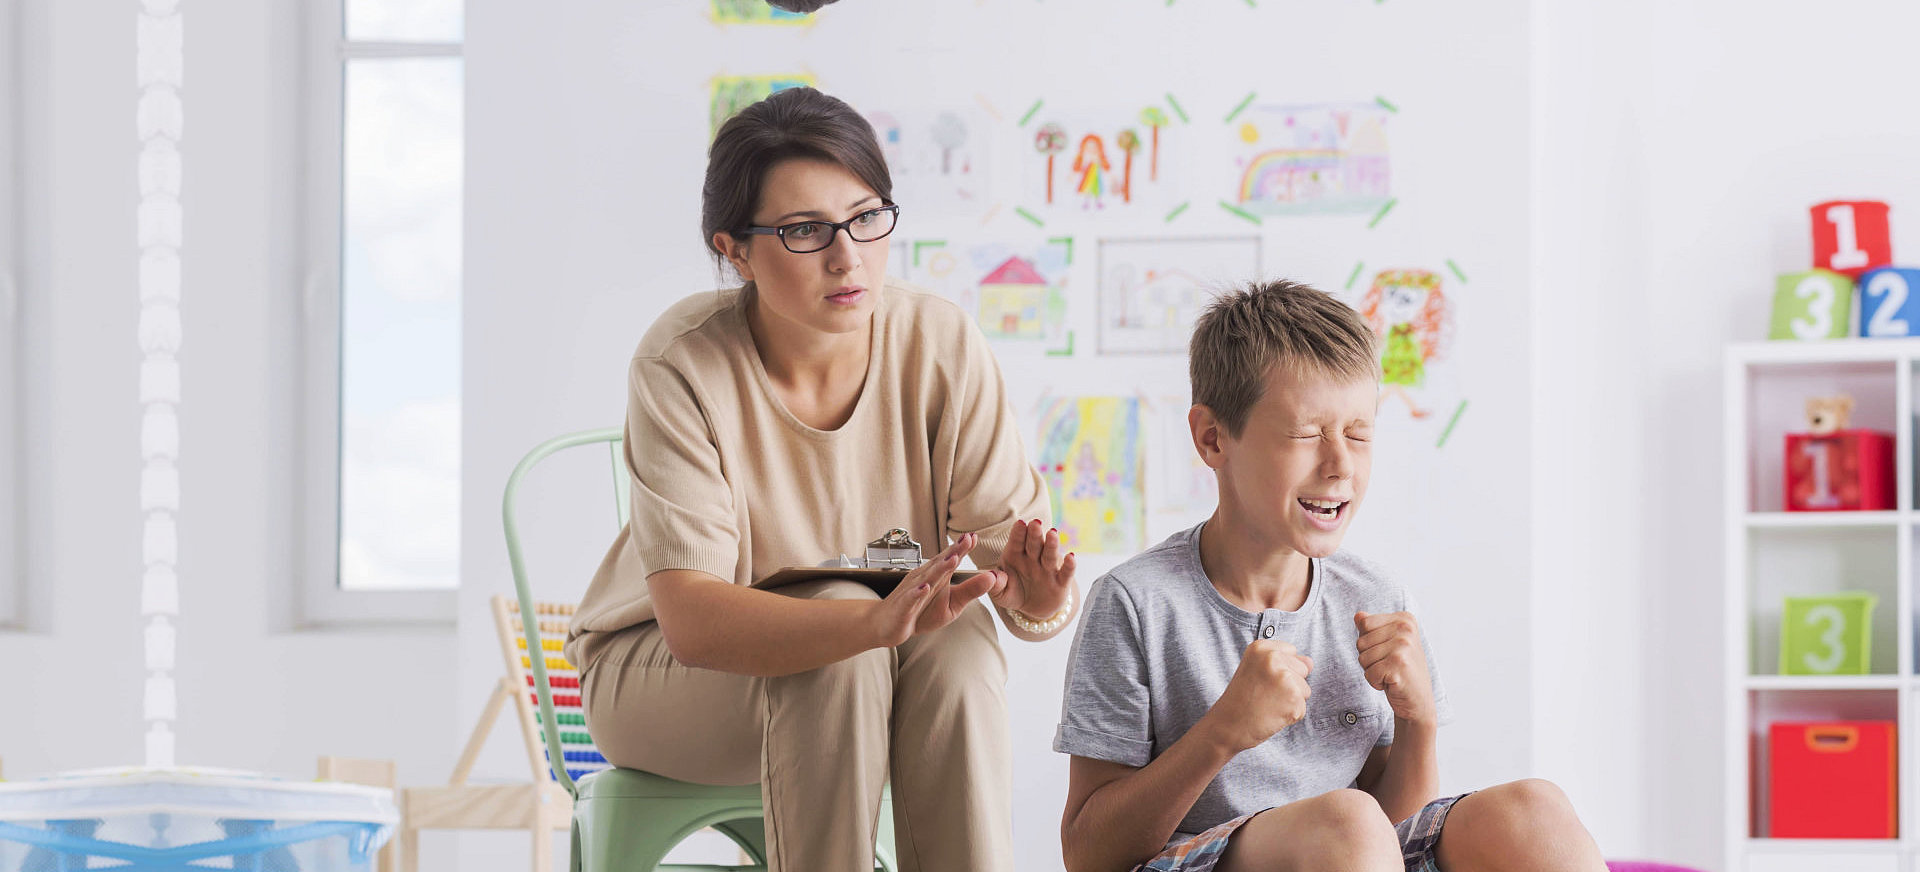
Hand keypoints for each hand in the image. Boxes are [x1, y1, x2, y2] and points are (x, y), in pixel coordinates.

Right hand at [869, 533, 999, 647]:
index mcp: (935, 576)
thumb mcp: (952, 604)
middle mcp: (923, 579)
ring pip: (926, 579)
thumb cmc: (919, 612)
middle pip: (940, 564)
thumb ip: (970, 590)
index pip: (949, 559)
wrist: (886, 625)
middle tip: (967, 539)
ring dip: (939, 569)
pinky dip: (917, 593)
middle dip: (953, 551)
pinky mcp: (903, 608)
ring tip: (953, 559)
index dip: (961, 548)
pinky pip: (910, 600)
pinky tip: (924, 588)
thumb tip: (993, 576)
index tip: (974, 536)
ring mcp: (912, 592)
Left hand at [988, 519, 1077, 618]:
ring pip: (1049, 555)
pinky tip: (1070, 557)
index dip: (1019, 533)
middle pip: (1034, 544)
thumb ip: (996, 585)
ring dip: (1052, 544)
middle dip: (1035, 534)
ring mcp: (1048, 569)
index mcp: (1016, 556)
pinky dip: (1069, 565)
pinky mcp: (1061, 582)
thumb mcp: (1001, 593)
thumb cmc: (1013, 593)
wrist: (1032, 608)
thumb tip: (994, 577)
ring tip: (1053, 533)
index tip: (1020, 523)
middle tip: (1035, 523)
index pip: (1017, 542)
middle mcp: (1033, 559)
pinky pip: (1066, 573)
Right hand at [1198, 638, 1312, 754]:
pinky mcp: (1294, 698)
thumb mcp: (1257, 671)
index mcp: (1261, 647)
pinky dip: (1290, 716)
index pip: (1292, 652)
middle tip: (1263, 694)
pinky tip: (1271, 715)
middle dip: (1289, 685)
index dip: (1279, 670)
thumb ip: (1285, 662)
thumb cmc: (1240, 700)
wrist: (1226, 727)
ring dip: (1290, 701)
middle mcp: (1273, 658)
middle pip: (1302, 670)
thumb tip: (1310, 662)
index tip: (1260, 680)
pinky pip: (1302, 708)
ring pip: (1305, 690)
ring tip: (1266, 704)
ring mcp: (1284, 678)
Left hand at [1354, 611, 1435, 724]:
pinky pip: (1369, 673)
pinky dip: (1376, 682)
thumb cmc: (1402, 670)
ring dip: (1372, 671)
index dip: (1368, 642)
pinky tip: (1392, 682)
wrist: (1419, 699)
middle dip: (1369, 658)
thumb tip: (1358, 615)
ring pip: (1362, 658)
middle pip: (1361, 641)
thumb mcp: (1388, 643)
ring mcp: (1403, 646)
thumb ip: (1372, 627)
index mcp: (1404, 619)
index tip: (1387, 651)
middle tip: (1389, 665)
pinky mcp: (1399, 665)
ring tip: (1391, 673)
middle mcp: (1406, 629)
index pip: (1364, 623)